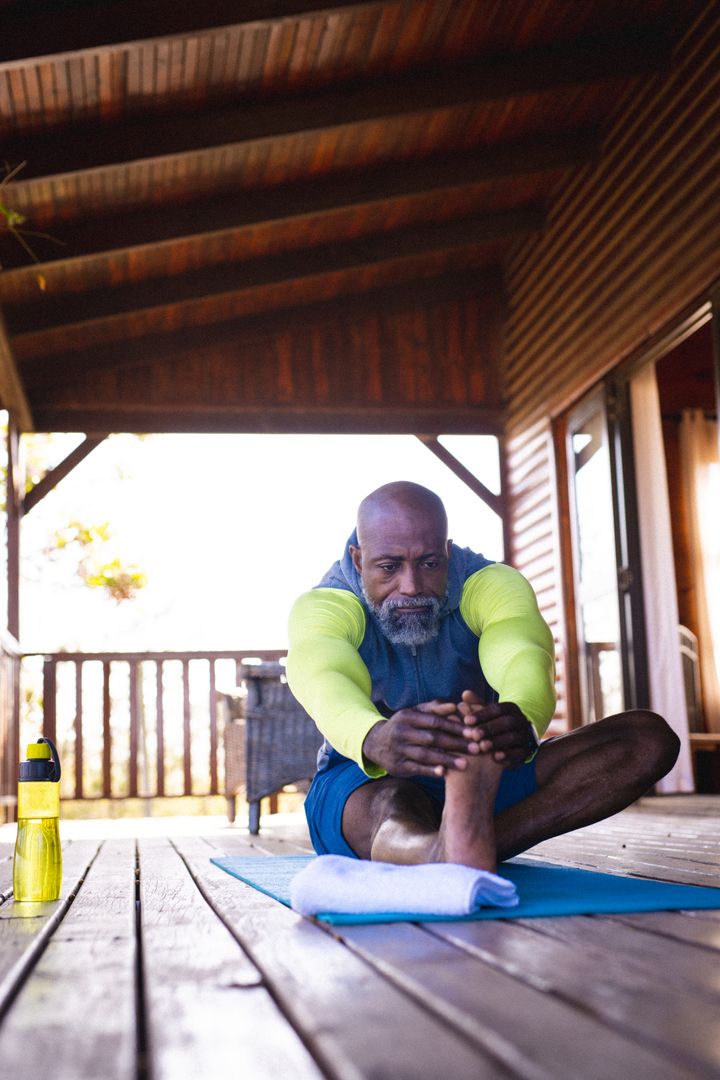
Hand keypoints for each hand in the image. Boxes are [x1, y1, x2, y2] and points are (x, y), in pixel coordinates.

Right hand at [362, 699, 480, 777]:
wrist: (376, 743)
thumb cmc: (404, 725)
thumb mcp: (415, 713)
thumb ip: (435, 708)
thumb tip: (454, 706)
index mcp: (408, 717)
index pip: (436, 721)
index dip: (455, 727)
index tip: (474, 732)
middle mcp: (402, 732)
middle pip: (433, 738)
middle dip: (456, 744)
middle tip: (476, 749)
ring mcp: (399, 750)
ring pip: (425, 755)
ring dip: (446, 760)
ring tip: (465, 764)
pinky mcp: (398, 766)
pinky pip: (416, 768)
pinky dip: (430, 771)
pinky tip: (444, 773)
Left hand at [458, 691, 537, 766]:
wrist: (513, 740)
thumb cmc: (494, 724)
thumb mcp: (486, 714)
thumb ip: (475, 704)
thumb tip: (465, 693)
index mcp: (511, 708)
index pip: (497, 709)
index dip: (482, 714)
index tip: (466, 720)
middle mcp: (521, 720)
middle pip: (506, 722)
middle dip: (489, 728)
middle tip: (474, 735)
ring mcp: (526, 736)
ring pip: (513, 738)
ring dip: (497, 742)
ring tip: (482, 747)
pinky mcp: (527, 751)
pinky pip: (520, 753)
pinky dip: (508, 756)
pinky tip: (495, 758)